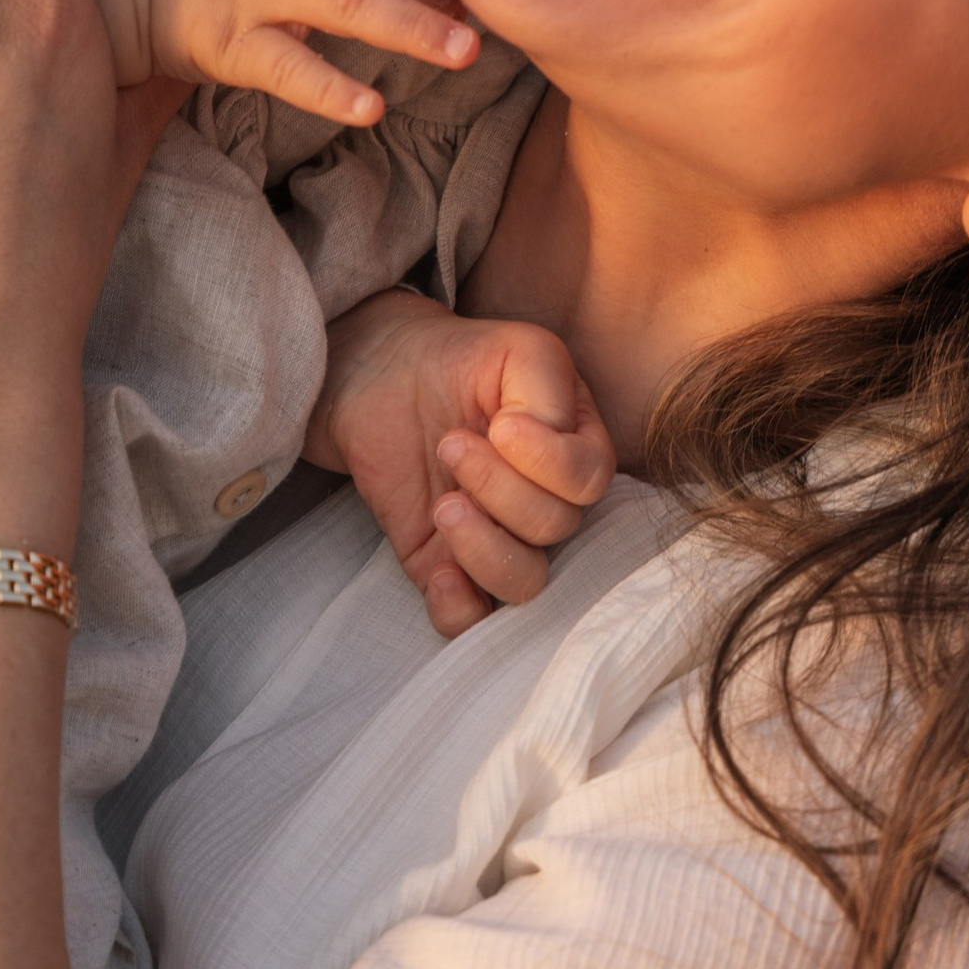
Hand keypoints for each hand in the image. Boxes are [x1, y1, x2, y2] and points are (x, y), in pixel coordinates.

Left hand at [308, 290, 615, 636]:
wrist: (379, 377)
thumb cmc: (458, 360)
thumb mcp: (518, 349)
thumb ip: (549, 388)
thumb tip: (539, 444)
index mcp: (577, 450)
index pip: (589, 481)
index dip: (547, 463)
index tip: (498, 424)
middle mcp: (548, 502)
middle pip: (556, 527)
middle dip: (500, 487)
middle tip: (450, 442)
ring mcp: (498, 539)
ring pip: (525, 582)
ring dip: (484, 546)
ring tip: (443, 503)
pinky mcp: (446, 567)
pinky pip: (470, 620)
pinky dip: (460, 609)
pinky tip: (440, 572)